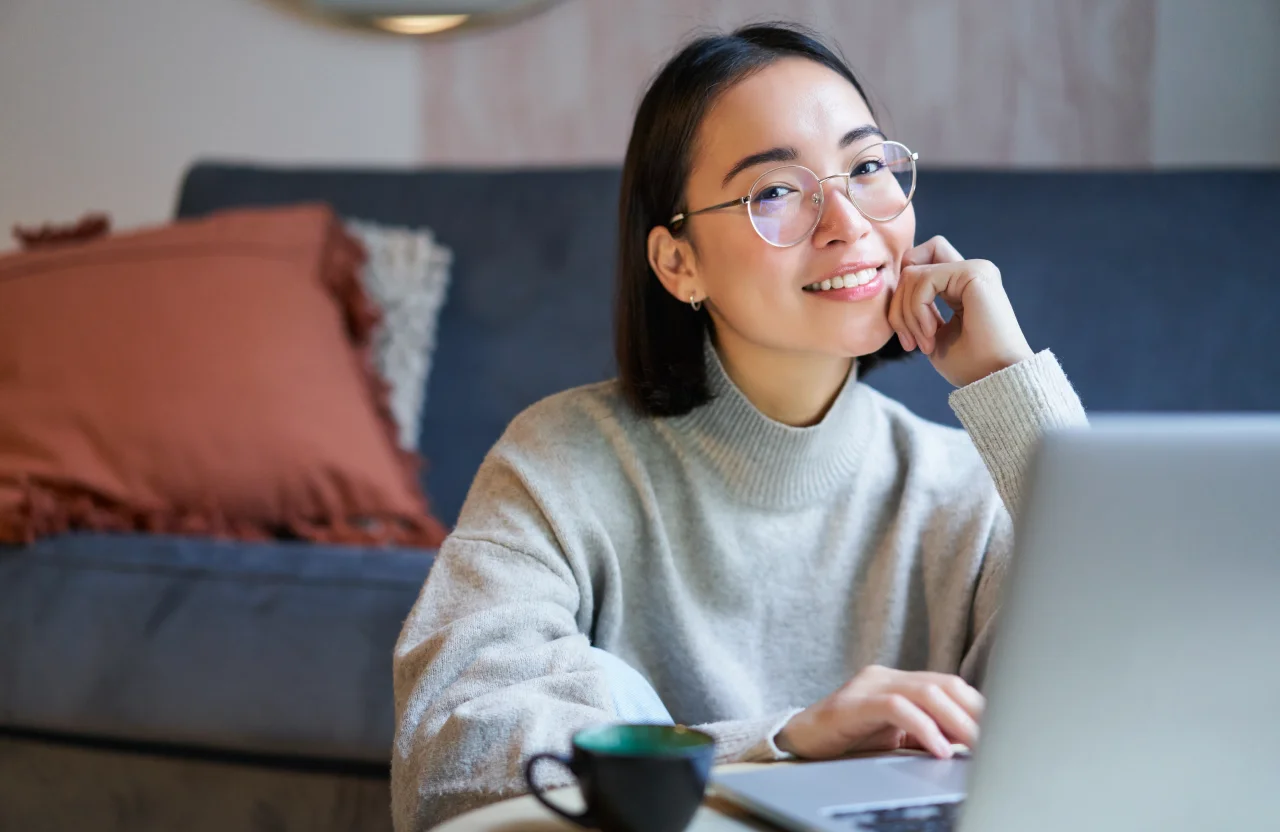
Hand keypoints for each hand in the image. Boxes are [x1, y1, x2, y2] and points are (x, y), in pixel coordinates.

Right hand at [775, 665, 983, 759]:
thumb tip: (970, 747)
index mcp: (899, 682)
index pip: (950, 685)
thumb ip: (927, 734)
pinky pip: (896, 708)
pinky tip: (939, 749)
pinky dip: (923, 728)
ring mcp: (868, 686)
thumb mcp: (894, 739)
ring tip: (976, 747)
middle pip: (943, 685)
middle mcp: (886, 677)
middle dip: (974, 714)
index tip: (1003, 732)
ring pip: (925, 692)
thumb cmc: (846, 742)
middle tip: (997, 743)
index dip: (979, 707)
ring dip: (957, 721)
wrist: (797, 743)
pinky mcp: (852, 704)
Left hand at [887, 236, 1034, 387]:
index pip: (917, 266)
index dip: (901, 299)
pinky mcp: (975, 272)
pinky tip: (931, 334)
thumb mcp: (931, 333)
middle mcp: (970, 271)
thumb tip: (894, 287)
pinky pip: (924, 279)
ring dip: (907, 313)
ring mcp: (974, 268)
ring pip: (913, 272)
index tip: (908, 339)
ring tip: (924, 343)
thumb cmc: (969, 364)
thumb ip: (915, 307)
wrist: (996, 378)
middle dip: (898, 303)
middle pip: (911, 262)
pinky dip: (917, 309)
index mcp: (961, 285)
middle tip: (910, 342)